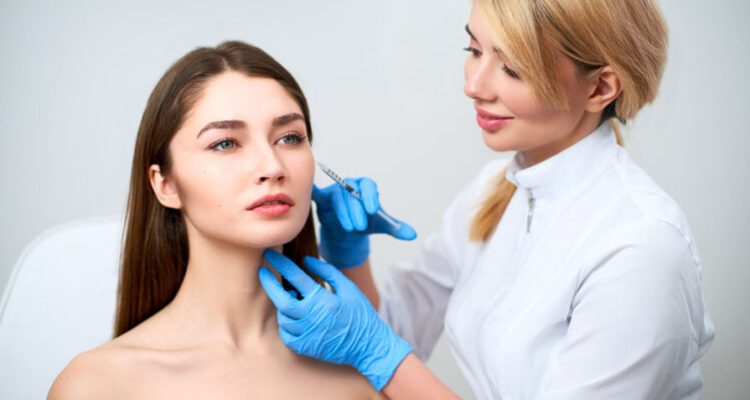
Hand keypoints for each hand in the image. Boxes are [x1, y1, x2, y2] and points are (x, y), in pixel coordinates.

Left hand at [259, 248, 412, 389]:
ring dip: (283, 305)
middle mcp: (312, 318)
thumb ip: (327, 271)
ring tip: (293, 298)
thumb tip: (305, 260)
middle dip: (269, 284)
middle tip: (262, 272)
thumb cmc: (360, 313)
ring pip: (283, 317)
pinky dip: (286, 324)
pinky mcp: (304, 347)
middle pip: (280, 299)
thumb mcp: (348, 288)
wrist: (368, 345)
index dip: (280, 263)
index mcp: (323, 300)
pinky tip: (295, 317)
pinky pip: (286, 334)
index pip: (295, 277)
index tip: (270, 254)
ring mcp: (307, 335)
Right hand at [312, 177, 415, 267]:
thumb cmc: (365, 223)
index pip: (367, 186)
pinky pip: (316, 193)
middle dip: (357, 210)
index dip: (370, 197)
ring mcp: (335, 191)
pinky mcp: (322, 199)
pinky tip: (309, 192)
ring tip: (350, 228)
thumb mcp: (382, 227)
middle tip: (361, 226)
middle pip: (352, 193)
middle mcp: (349, 186)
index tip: (373, 210)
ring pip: (338, 199)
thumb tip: (412, 234)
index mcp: (365, 187)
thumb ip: (396, 228)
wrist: (349, 232)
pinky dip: (312, 191)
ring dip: (344, 214)